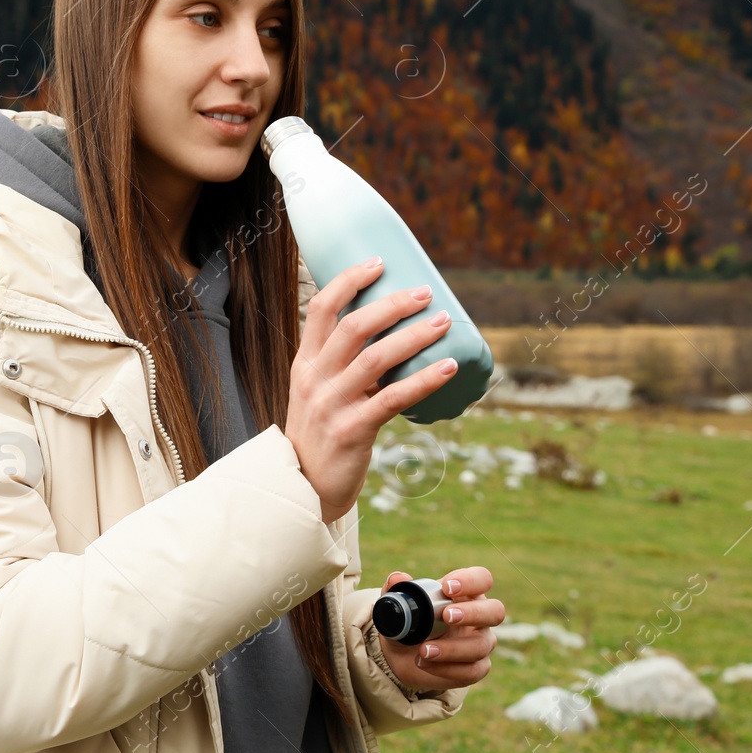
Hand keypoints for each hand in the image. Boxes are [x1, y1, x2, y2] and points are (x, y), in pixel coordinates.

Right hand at [285, 256, 457, 524]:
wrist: (303, 490)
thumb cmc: (320, 436)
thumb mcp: (318, 394)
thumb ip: (342, 367)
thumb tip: (394, 338)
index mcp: (304, 363)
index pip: (321, 308)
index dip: (350, 280)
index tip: (379, 263)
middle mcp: (314, 379)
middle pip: (354, 327)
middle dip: (394, 304)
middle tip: (426, 292)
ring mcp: (331, 405)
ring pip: (376, 358)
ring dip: (415, 336)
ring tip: (444, 322)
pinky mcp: (352, 431)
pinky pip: (394, 398)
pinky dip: (424, 379)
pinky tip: (448, 368)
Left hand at [374, 567, 504, 692]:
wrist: (401, 654)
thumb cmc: (408, 621)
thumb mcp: (399, 605)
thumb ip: (396, 589)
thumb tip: (397, 578)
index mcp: (466, 592)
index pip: (482, 578)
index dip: (471, 581)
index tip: (447, 587)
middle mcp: (480, 616)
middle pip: (495, 611)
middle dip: (473, 613)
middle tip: (447, 616)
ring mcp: (481, 643)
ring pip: (480, 645)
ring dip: (451, 649)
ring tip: (423, 650)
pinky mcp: (476, 668)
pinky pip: (472, 671)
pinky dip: (446, 669)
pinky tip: (425, 664)